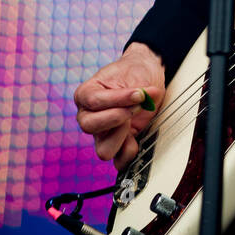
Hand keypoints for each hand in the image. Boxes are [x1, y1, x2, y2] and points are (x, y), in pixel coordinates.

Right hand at [74, 43, 165, 170]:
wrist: (145, 76)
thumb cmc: (135, 73)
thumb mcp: (134, 75)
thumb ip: (138, 89)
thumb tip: (148, 97)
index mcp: (85, 94)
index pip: (94, 101)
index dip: (119, 99)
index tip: (140, 93)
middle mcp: (88, 117)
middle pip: (89, 126)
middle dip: (117, 117)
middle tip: (136, 106)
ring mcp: (101, 134)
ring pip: (103, 149)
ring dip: (122, 136)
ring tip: (134, 121)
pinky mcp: (117, 145)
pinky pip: (118, 161)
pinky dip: (129, 153)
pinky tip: (138, 137)